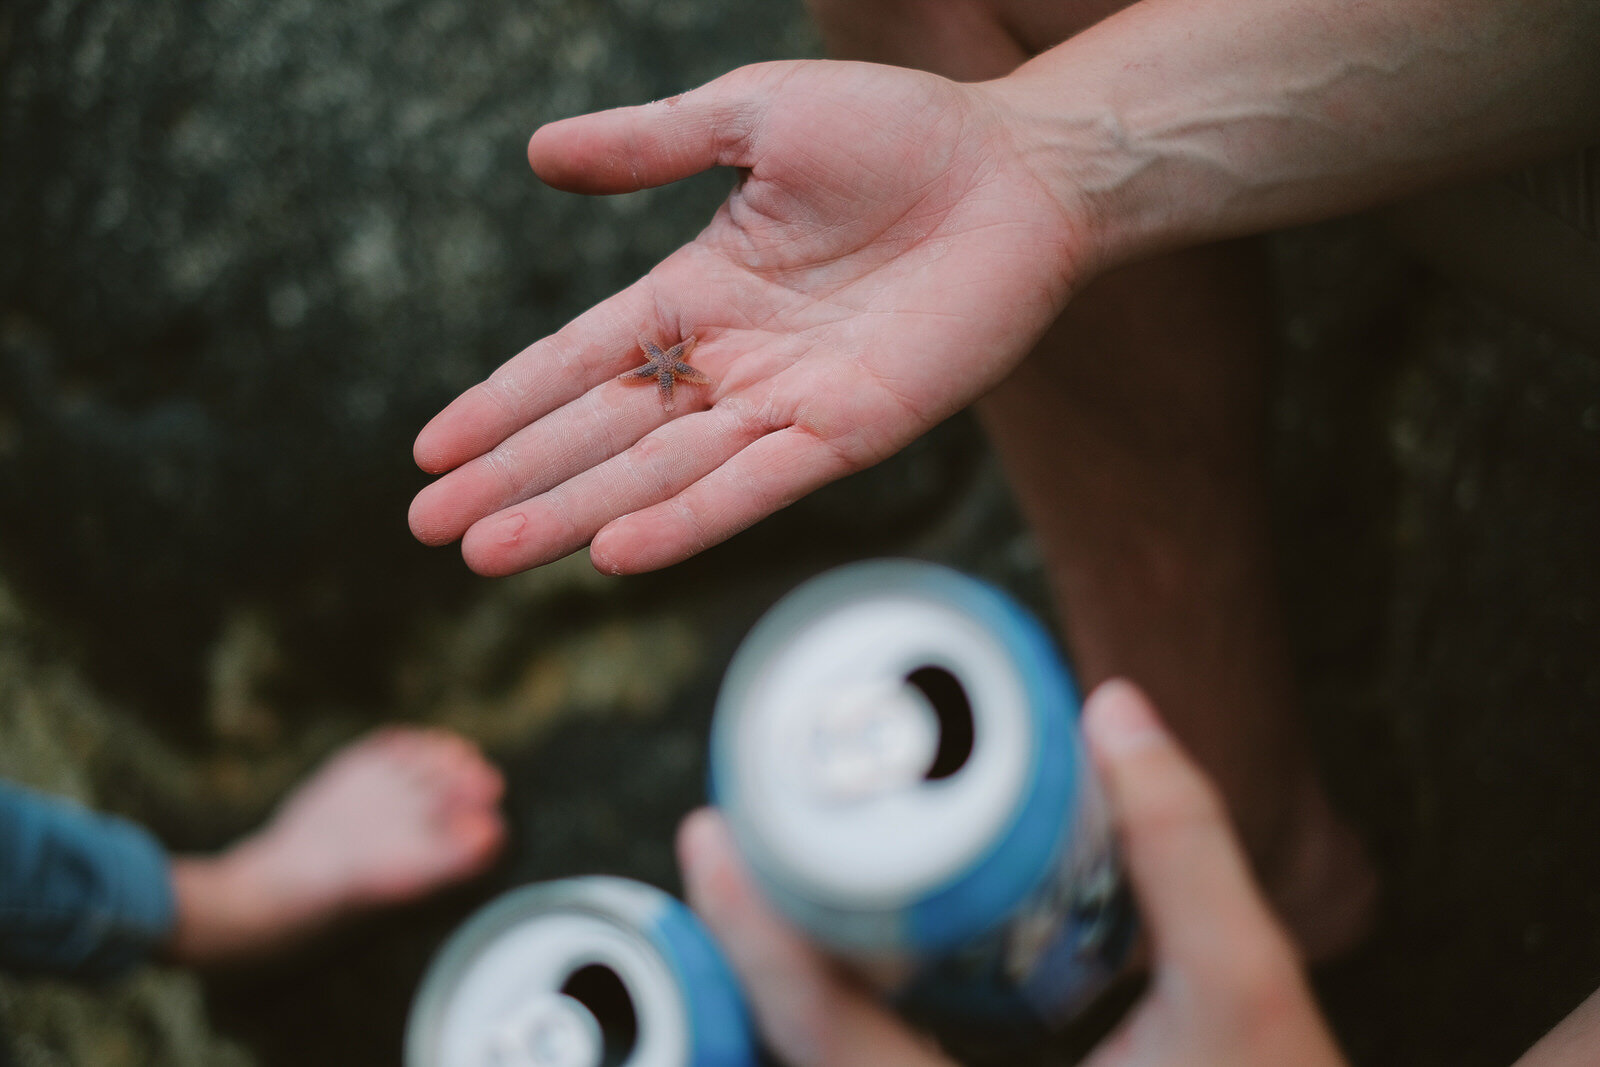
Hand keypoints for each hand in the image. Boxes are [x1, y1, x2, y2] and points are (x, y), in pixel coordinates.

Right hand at [408, 60, 1087, 575]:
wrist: (1021, 168)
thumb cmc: (898, 131)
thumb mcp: (752, 120)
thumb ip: (649, 145)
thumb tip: (535, 153)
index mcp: (698, 292)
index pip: (577, 362)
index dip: (504, 405)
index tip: (430, 453)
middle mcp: (731, 361)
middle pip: (601, 433)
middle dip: (516, 480)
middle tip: (430, 529)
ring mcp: (788, 403)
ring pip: (661, 472)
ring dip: (574, 514)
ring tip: (490, 553)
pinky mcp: (852, 430)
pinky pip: (757, 486)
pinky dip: (687, 519)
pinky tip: (614, 551)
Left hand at [676, 680, 1348, 1066]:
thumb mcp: (1252, 997)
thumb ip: (1189, 852)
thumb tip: (1114, 709)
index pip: (821, 1036)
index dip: (755, 935)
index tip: (709, 836)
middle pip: (797, 1044)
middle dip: (756, 937)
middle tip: (730, 829)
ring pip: (827, 1058)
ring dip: (791, 971)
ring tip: (773, 866)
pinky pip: (865, 1062)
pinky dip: (840, 1004)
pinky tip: (848, 939)